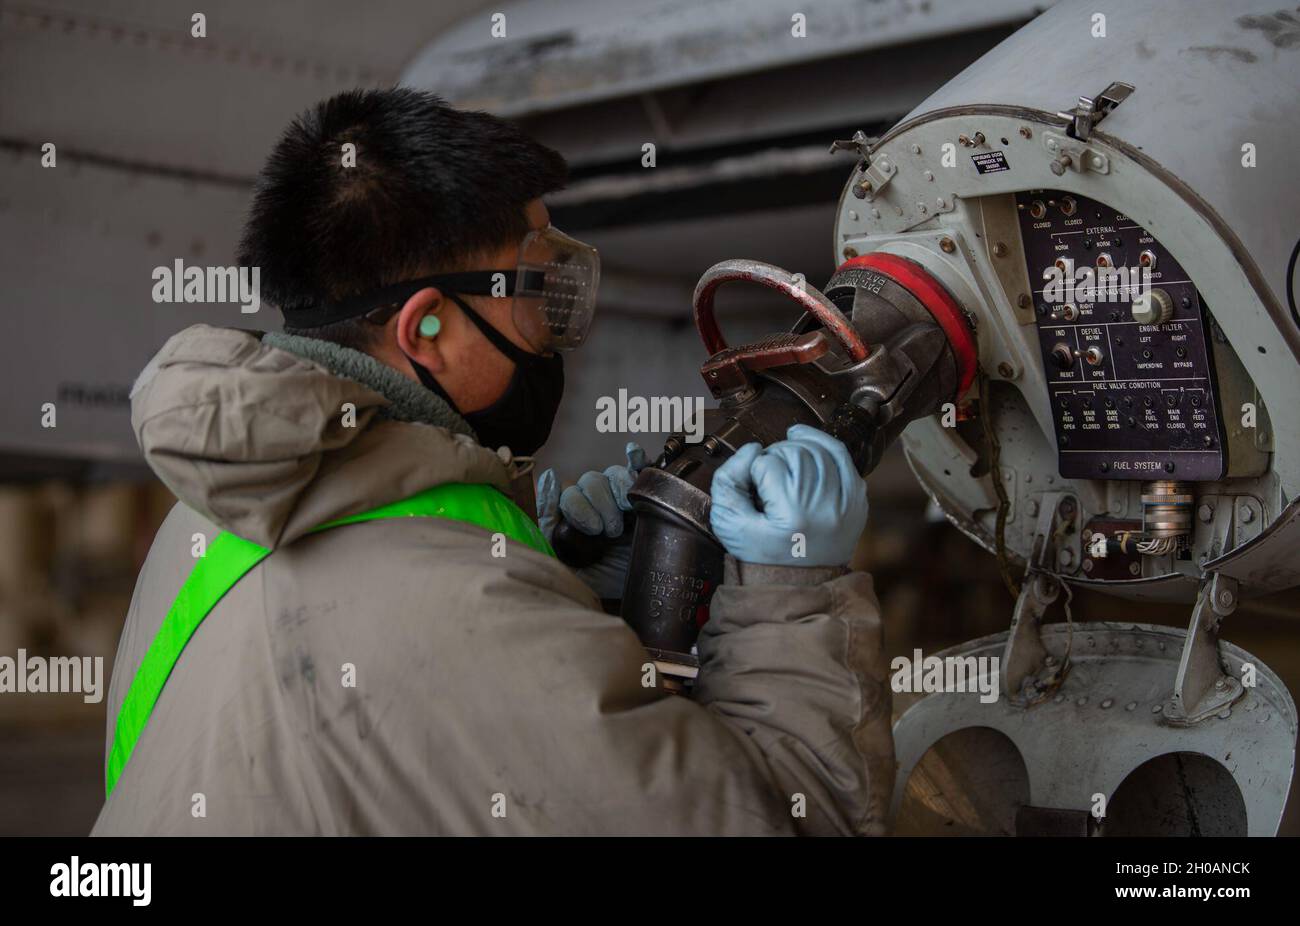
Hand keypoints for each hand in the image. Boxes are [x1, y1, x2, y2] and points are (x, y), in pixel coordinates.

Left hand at [537, 442, 647, 597]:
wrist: (634, 598)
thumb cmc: (595, 581)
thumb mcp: (563, 559)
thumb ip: (549, 522)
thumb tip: (549, 477)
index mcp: (573, 515)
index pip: (570, 493)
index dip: (579, 506)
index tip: (591, 529)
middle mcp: (595, 503)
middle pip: (592, 480)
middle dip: (601, 503)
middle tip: (609, 532)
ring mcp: (619, 500)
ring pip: (613, 474)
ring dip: (619, 488)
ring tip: (628, 512)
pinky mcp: (644, 502)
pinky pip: (638, 471)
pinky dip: (636, 459)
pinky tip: (634, 454)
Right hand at [709, 424, 867, 566]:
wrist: (798, 583)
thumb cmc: (760, 553)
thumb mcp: (727, 523)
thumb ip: (728, 480)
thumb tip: (752, 449)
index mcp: (793, 514)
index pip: (766, 464)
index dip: (752, 472)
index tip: (753, 491)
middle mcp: (823, 505)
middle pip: (792, 452)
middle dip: (773, 457)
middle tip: (766, 478)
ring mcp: (845, 502)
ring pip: (815, 450)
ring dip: (793, 450)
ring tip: (781, 465)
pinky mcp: (856, 500)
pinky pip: (840, 454)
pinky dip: (820, 442)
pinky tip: (802, 439)